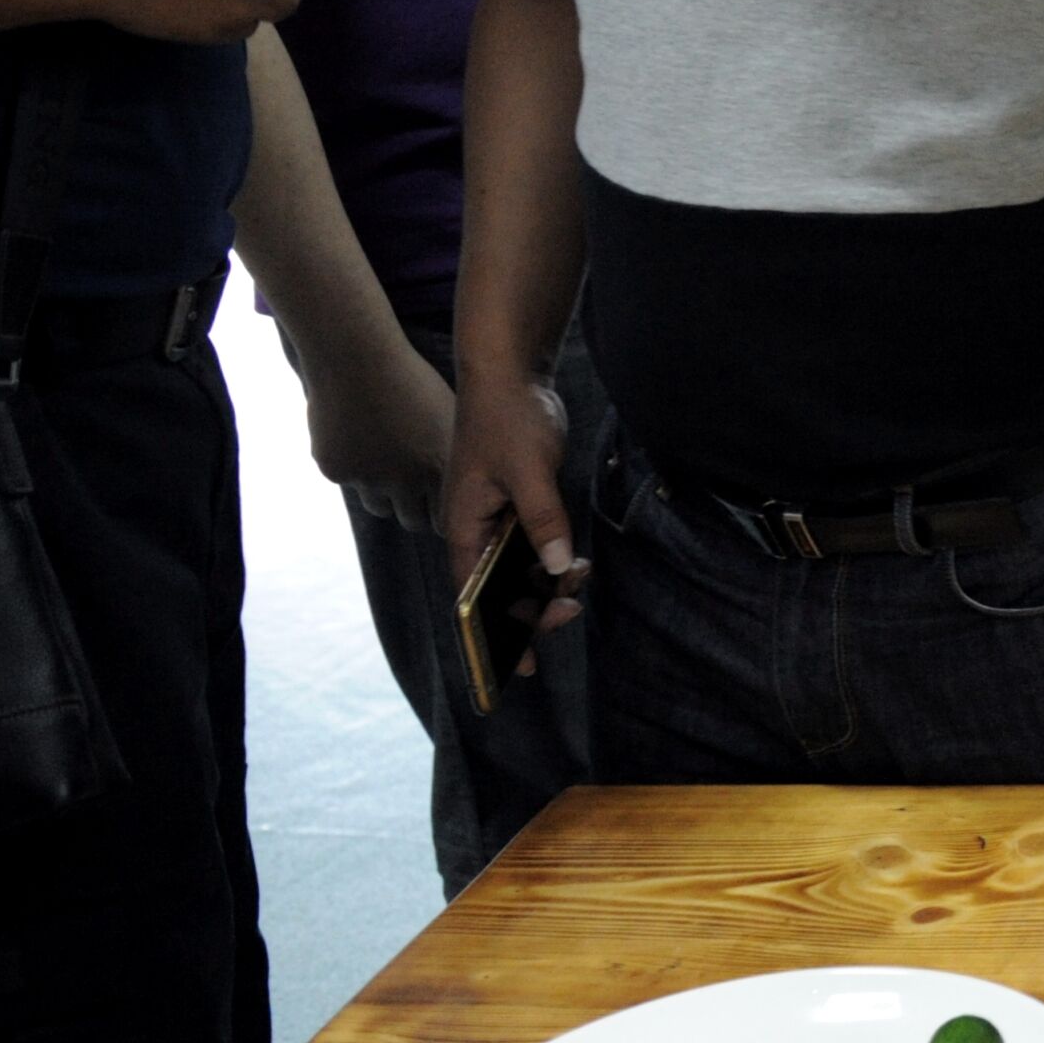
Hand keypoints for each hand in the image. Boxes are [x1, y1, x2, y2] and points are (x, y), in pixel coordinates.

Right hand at [290, 315, 453, 530]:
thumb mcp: (445, 412)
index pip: (446, 518)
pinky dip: (353, 469)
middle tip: (416, 498)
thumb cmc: (409, 378)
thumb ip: (449, 450)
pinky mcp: (336, 472)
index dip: (444, 512)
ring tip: (386, 467)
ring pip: (380, 507)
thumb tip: (458, 477)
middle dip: (416, 511)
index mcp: (440, 465)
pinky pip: (349, 482)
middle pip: (413, 521)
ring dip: (384, 495)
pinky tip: (356, 440)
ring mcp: (367, 480)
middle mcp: (406, 481)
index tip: (442, 506)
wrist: (355, 358)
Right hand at [439, 362, 581, 665]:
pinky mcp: (522, 503)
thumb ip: (543, 520)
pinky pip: (537, 545)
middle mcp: (477, 529)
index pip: (474, 597)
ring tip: (579, 580)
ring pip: (522, 570)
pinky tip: (577, 564)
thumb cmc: (507, 418)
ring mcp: (500, 517)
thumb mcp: (527, 472)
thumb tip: (556, 569)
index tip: (520, 667)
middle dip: (533, 608)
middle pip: (500, 590)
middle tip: (569, 611)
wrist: (513, 375)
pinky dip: (555, 559)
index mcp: (464, 528)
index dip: (495, 635)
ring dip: (549, 584)